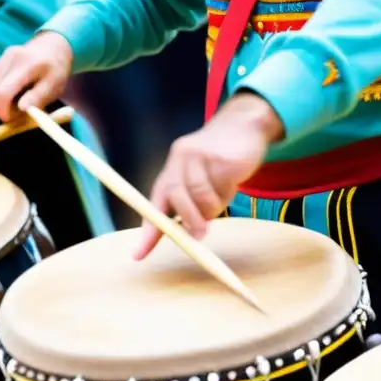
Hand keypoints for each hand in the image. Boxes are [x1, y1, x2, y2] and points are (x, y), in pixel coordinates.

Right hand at [0, 32, 72, 121]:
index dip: (3, 111)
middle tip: (17, 112)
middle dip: (1, 108)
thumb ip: (38, 97)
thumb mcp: (54, 86)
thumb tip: (22, 109)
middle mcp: (11, 58)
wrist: (52, 47)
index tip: (12, 120)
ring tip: (17, 100)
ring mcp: (2, 58)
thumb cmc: (56, 70)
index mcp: (28, 65)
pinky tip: (11, 91)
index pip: (3, 92)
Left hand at [134, 93, 283, 259]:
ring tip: (221, 202)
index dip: (147, 231)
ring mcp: (200, 155)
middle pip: (176, 196)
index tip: (138, 255)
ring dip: (213, 208)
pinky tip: (231, 183)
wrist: (243, 126)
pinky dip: (227, 193)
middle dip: (189, 221)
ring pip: (201, 195)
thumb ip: (190, 204)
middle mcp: (180, 158)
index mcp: (171, 168)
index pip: (153, 203)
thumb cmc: (219, 162)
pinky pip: (222, 187)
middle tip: (201, 236)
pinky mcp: (222, 157)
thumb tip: (186, 236)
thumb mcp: (199, 181)